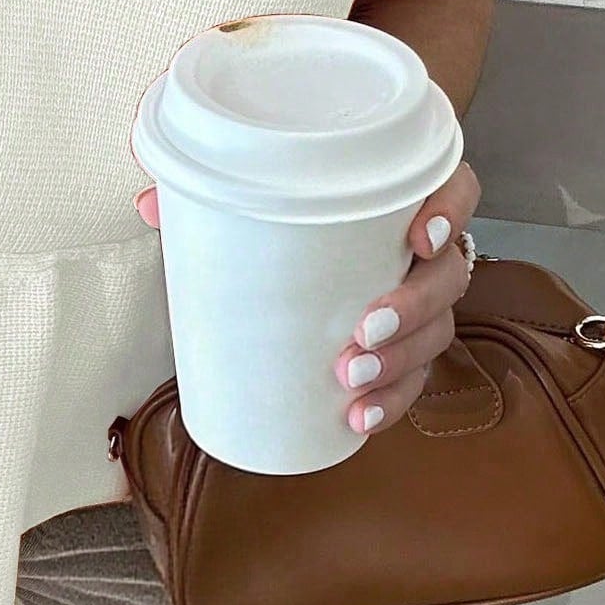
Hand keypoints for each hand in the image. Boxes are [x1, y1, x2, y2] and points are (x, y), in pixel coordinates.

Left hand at [132, 159, 480, 436]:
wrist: (294, 234)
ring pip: (438, 331)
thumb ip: (207, 185)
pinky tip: (359, 418)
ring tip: (352, 381)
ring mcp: (418, 298)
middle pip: (449, 273)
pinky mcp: (402, 345)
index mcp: (401, 191)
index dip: (450, 209)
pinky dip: (390, 400)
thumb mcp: (248, 187)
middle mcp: (423, 246)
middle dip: (413, 306)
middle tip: (364, 330)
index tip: (419, 235)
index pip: (453, 186)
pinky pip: (413, 377)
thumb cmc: (285, 201)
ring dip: (401, 361)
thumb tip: (151, 203)